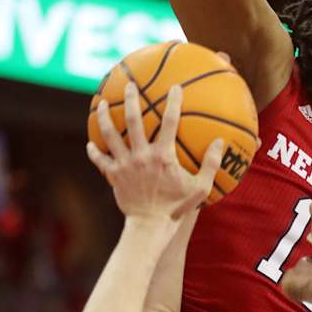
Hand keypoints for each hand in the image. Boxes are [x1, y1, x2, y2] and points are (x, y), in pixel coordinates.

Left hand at [87, 81, 223, 220]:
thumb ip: (211, 164)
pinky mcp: (113, 176)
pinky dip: (94, 151)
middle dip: (131, 99)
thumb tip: (220, 142)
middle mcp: (142, 156)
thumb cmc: (176, 207)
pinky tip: (91, 144)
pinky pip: (100, 160)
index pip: (170, 122)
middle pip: (134, 120)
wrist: (150, 226)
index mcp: (163, 156)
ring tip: (103, 103)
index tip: (175, 87)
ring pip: (111, 135)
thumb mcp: (200, 188)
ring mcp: (125, 165)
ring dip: (106, 117)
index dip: (173, 102)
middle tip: (130, 85)